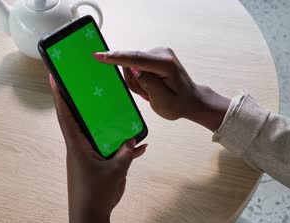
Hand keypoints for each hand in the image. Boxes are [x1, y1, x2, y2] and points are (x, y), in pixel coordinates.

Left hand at [50, 76, 147, 222]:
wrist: (90, 221)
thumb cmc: (96, 194)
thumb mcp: (116, 171)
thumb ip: (125, 152)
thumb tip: (132, 140)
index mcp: (77, 146)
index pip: (65, 115)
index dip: (60, 95)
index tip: (54, 76)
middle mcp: (78, 148)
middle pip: (79, 120)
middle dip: (83, 102)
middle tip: (90, 85)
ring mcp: (86, 158)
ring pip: (95, 134)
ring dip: (105, 124)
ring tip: (117, 110)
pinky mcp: (95, 167)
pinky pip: (108, 151)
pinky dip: (120, 147)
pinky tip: (139, 146)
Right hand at [93, 47, 230, 130]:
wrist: (191, 100)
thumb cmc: (178, 104)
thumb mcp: (164, 102)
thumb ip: (149, 84)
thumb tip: (135, 69)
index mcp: (165, 64)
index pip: (135, 59)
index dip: (115, 58)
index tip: (98, 55)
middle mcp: (162, 53)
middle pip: (131, 64)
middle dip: (133, 82)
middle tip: (147, 96)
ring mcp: (158, 52)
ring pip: (131, 65)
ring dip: (136, 82)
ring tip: (150, 93)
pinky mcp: (154, 54)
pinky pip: (135, 65)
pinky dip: (139, 79)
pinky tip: (150, 87)